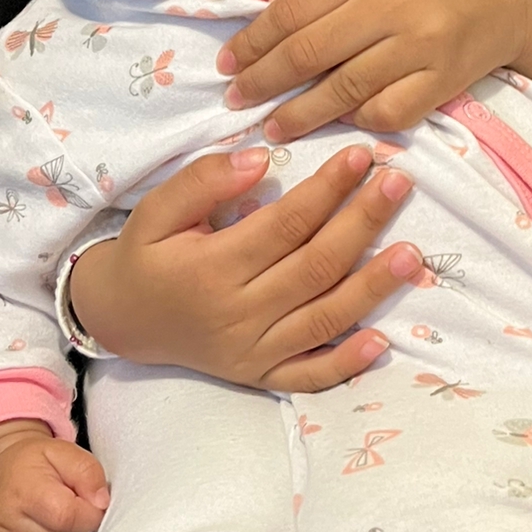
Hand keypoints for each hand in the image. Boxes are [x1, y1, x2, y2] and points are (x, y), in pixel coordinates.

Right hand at [0, 419, 109, 531]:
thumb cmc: (34, 464)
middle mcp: (5, 524)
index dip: (91, 514)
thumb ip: (88, 473)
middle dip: (79, 530)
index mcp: (22, 492)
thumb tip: (101, 504)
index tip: (91, 504)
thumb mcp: (65, 451)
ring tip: (60, 524)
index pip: (68, 518)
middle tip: (71, 509)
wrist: (0, 473)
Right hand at [69, 142, 425, 390]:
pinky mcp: (261, 375)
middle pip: (314, 267)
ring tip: (411, 254)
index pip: (285, 225)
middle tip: (398, 185)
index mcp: (211, 269)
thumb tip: (261, 159)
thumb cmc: (145, 256)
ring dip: (371, 288)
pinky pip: (309, 375)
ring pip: (323, 319)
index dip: (326, 189)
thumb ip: (202, 181)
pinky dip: (346, 362)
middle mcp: (237, 315)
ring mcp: (252, 352)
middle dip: (361, 224)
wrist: (121, 320)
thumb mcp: (155, 211)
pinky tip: (381, 341)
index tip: (360, 156)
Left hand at [215, 0, 531, 140]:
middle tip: (236, 100)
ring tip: (271, 128)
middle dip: (263, 81)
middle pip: (310, 52)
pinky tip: (338, 124)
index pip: (292, 9)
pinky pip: (388, 111)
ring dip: (299, 115)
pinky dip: (358, 121)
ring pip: (344, 89)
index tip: (227, 63)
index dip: (252, 42)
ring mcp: (421, 44)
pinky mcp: (444, 80)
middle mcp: (392, 2)